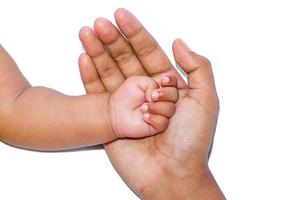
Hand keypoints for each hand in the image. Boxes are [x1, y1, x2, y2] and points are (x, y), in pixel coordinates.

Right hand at [79, 8, 223, 198]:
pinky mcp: (112, 119)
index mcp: (167, 84)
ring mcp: (128, 104)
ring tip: (87, 34)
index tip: (121, 16)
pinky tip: (83, 59)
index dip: (135, 34)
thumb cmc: (191, 139)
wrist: (172, 173)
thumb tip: (178, 42)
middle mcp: (146, 92)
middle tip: (100, 23)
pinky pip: (97, 94)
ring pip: (110, 72)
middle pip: (126, 59)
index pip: (148, 52)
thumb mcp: (205, 99)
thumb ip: (197, 67)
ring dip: (98, 53)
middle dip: (113, 40)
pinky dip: (89, 76)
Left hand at [109, 76, 177, 137]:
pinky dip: (154, 118)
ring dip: (156, 107)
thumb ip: (151, 83)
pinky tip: (145, 117)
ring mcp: (162, 113)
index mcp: (159, 88)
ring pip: (170, 109)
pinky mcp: (158, 125)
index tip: (164, 81)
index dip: (171, 81)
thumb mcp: (137, 81)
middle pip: (175, 95)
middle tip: (152, 96)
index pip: (172, 83)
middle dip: (165, 94)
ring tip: (143, 108)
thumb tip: (158, 93)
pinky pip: (163, 122)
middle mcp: (163, 100)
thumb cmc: (126, 96)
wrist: (116, 112)